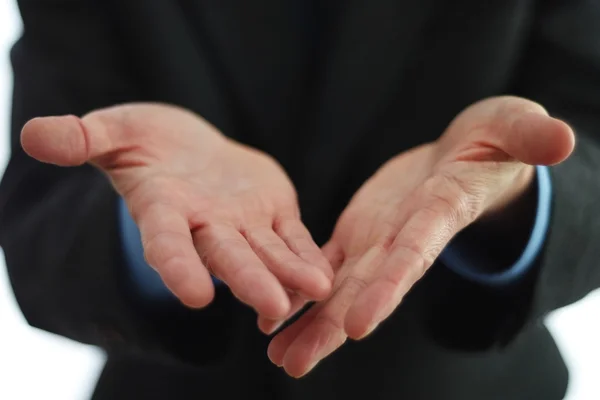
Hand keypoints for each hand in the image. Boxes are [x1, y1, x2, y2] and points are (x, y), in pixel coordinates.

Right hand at [21, 103, 332, 318]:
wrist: (190, 149)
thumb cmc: (146, 141)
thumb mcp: (114, 131)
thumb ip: (83, 138)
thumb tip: (35, 135)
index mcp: (164, 208)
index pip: (166, 242)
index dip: (177, 266)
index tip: (194, 295)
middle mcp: (205, 225)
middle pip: (227, 256)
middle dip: (249, 280)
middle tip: (271, 308)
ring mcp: (243, 224)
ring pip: (266, 253)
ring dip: (289, 275)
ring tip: (315, 293)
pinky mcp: (275, 213)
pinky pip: (293, 238)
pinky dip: (306, 257)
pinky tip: (325, 278)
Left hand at [264, 96, 574, 376]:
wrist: (464, 157)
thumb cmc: (494, 141)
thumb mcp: (513, 125)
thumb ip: (528, 134)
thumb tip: (563, 139)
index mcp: (439, 212)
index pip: (413, 255)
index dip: (388, 287)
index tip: (358, 325)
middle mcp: (405, 239)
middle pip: (367, 289)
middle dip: (332, 327)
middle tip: (292, 365)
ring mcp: (379, 241)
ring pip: (341, 287)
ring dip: (310, 322)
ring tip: (276, 355)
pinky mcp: (358, 233)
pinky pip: (325, 265)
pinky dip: (301, 290)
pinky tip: (274, 316)